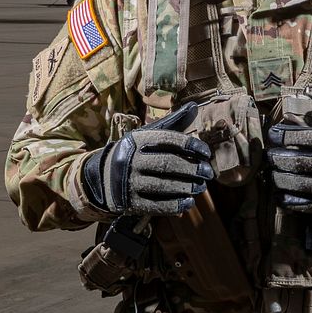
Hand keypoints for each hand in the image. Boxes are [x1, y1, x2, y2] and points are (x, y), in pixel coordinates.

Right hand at [82, 102, 213, 215]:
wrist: (102, 175)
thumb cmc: (135, 151)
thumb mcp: (148, 134)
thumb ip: (172, 122)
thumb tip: (194, 107)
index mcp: (138, 140)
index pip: (169, 140)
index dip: (192, 146)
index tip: (206, 153)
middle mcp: (132, 160)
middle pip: (167, 164)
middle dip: (192, 169)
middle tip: (209, 173)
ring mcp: (129, 182)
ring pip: (163, 185)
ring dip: (187, 187)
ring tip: (202, 186)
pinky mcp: (130, 202)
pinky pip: (156, 205)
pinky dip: (175, 205)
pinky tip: (189, 202)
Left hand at [266, 104, 311, 221]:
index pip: (304, 138)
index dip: (284, 135)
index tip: (272, 134)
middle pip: (296, 161)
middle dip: (277, 158)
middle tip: (269, 155)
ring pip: (296, 184)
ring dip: (279, 179)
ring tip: (272, 174)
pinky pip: (304, 205)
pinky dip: (289, 201)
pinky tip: (282, 196)